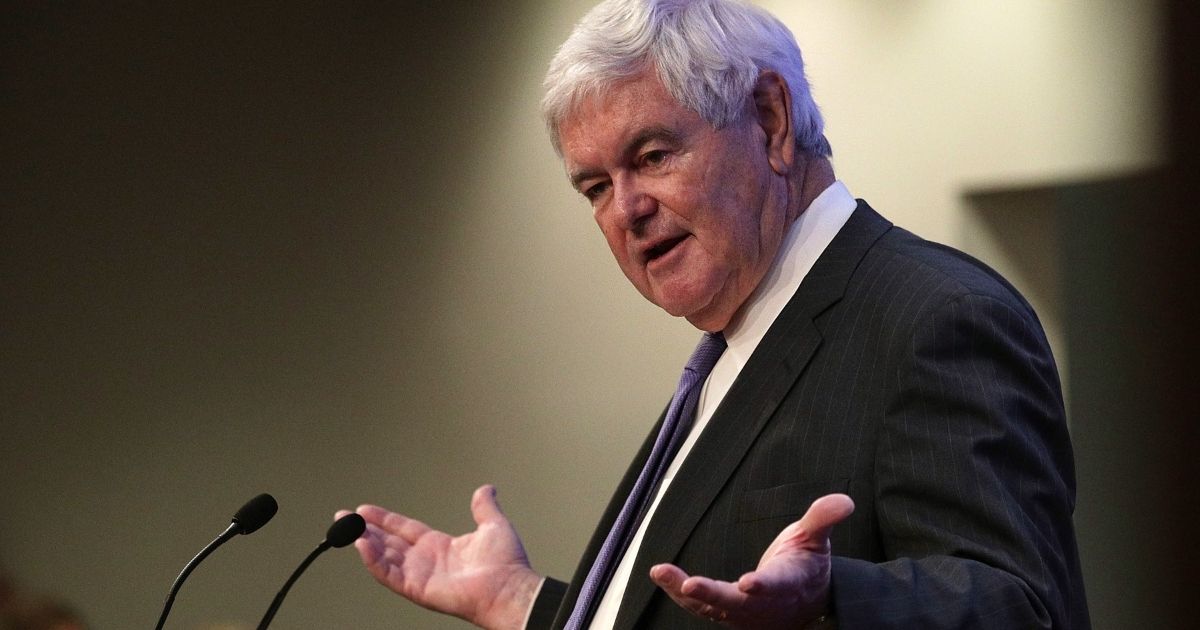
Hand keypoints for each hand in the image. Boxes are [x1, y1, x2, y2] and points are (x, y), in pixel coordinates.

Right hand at [340, 485, 542, 629]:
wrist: (509, 586)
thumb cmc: (506, 563)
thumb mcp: (493, 525)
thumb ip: (484, 507)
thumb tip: (486, 489)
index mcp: (440, 546)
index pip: (405, 529)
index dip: (385, 519)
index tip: (364, 509)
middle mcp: (426, 561)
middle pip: (388, 543)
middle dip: (364, 530)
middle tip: (343, 517)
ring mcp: (420, 576)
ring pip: (383, 557)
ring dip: (365, 543)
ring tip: (348, 528)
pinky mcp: (417, 588)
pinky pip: (389, 574)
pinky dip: (374, 561)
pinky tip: (362, 545)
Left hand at [649, 493, 853, 627]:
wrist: (806, 603)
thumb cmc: (807, 566)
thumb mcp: (816, 539)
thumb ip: (823, 519)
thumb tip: (844, 501)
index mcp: (789, 583)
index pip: (777, 587)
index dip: (764, 586)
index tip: (749, 583)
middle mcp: (765, 604)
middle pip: (737, 605)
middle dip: (712, 595)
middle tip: (689, 585)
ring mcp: (744, 613)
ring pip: (713, 607)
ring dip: (686, 592)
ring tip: (661, 573)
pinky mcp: (727, 613)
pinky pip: (701, 606)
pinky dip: (680, 592)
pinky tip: (660, 575)